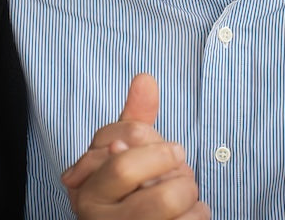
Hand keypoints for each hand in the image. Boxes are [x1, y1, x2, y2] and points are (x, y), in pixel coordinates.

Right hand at [60, 74, 208, 218]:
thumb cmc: (130, 193)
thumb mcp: (124, 155)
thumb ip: (133, 119)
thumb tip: (145, 77)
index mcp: (86, 188)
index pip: (118, 147)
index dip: (152, 144)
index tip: (169, 149)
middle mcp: (95, 215)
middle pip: (134, 169)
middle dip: (171, 163)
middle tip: (181, 167)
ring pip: (166, 198)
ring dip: (188, 190)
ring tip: (184, 194)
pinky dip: (198, 213)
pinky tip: (188, 214)